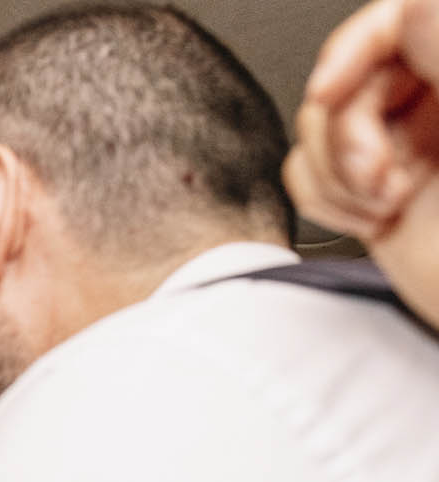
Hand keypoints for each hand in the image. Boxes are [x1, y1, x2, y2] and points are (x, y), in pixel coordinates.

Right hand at [287, 0, 438, 322]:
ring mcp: (407, 148)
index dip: (353, 49)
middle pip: (351, 79)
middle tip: (381, 179)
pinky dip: (323, 201)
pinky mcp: (375, 193)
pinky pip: (309, 174)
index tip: (328, 88)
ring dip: (336, 175)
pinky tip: (369, 221)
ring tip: (384, 205)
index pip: (397, 21)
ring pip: (321, 127)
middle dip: (347, 135)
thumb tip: (412, 8)